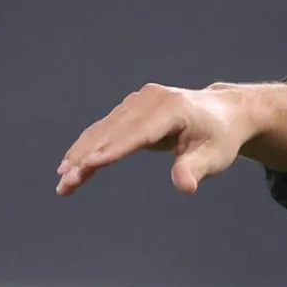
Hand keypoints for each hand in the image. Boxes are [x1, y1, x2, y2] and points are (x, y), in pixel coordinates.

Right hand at [55, 81, 286, 196]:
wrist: (224, 113)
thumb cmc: (220, 138)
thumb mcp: (215, 156)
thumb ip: (196, 169)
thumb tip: (186, 187)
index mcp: (172, 109)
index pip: (138, 133)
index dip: (113, 149)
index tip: (88, 164)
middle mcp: (150, 99)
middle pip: (113, 131)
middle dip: (87, 158)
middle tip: (65, 183)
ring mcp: (137, 101)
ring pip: (101, 131)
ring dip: (80, 155)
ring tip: (62, 182)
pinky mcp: (130, 108)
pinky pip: (104, 130)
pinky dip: (87, 149)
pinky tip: (71, 167)